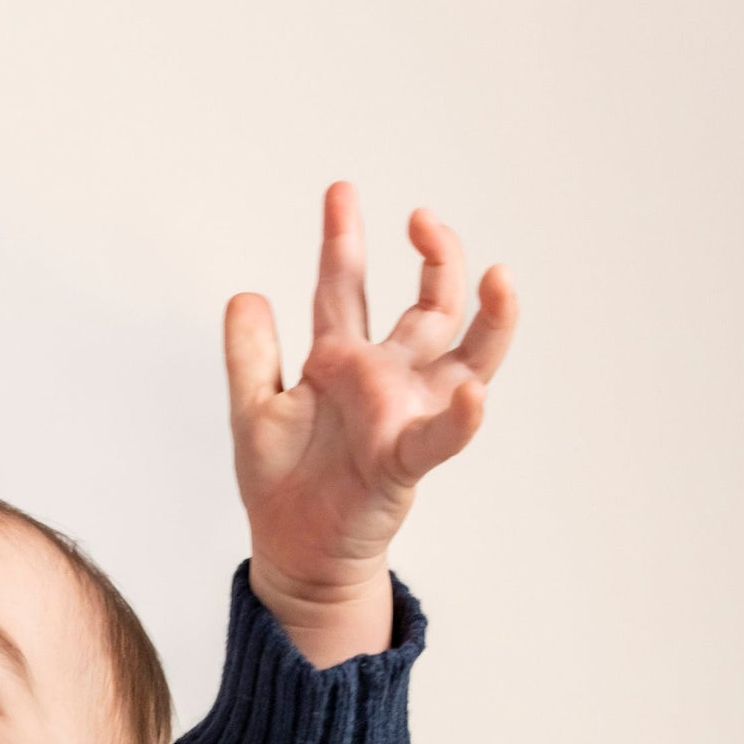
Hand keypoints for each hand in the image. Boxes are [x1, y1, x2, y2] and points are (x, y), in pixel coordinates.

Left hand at [225, 184, 517, 663]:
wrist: (293, 552)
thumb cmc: (282, 486)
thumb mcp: (253, 409)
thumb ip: (250, 354)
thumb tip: (246, 294)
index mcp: (345, 360)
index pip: (346, 286)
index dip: (343, 240)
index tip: (340, 191)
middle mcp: (386, 378)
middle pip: (427, 303)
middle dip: (434, 256)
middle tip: (421, 217)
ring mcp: (404, 414)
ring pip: (465, 355)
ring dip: (486, 317)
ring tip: (497, 276)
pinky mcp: (406, 460)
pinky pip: (442, 434)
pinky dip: (462, 415)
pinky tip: (473, 390)